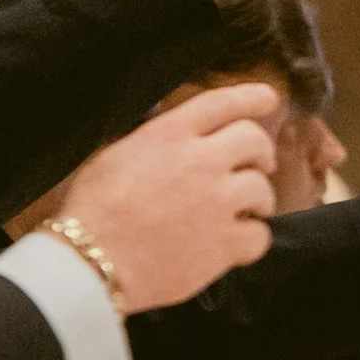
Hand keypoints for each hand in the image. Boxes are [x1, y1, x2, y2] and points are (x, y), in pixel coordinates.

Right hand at [57, 85, 279, 310]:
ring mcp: (216, 201)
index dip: (250, 97)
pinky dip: (253, 240)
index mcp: (169, 135)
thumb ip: (152, 143)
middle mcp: (200, 161)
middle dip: (262, 153)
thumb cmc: (92, 213)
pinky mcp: (225, 242)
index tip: (268, 98)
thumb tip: (173, 139)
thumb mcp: (113, 157)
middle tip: (259, 166)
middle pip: (255, 140)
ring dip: (259, 200)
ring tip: (246, 212)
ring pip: (263, 188)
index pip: (222, 103)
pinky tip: (237, 244)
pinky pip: (260, 235)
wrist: (90, 262)